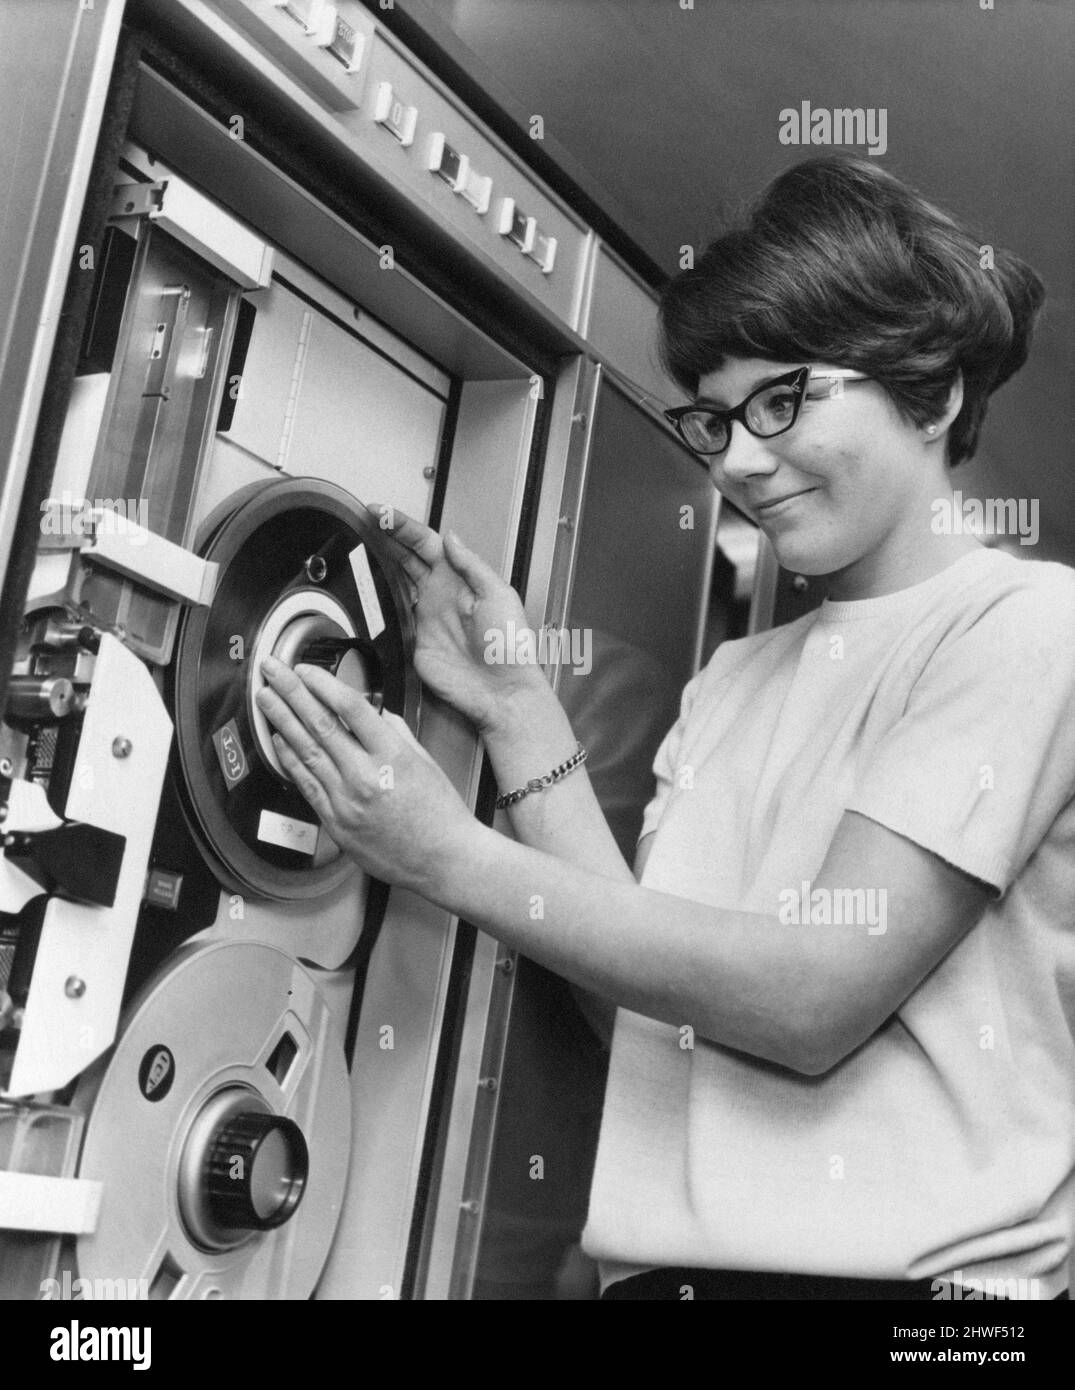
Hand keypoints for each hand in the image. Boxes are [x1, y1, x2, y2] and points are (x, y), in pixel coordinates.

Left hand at [255, 655, 475, 895]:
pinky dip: (289, 759)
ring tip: (265, 698)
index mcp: (392, 755)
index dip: (323, 683)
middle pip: (320, 725)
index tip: (306, 668)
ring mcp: (346, 802)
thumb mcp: (424, 760)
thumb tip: (367, 712)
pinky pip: (306, 784)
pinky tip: (277, 740)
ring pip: (305, 752)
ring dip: (281, 721)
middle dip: (291, 692)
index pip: (349, 708)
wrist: (441, 860)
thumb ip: (393, 732)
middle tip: (271, 671)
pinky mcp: (335, 822)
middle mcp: (364, 776)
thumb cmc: (439, 812)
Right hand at [367, 503, 546, 732]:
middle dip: (385, 538)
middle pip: (406, 558)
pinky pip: (391, 617)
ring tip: (359, 542)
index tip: (382, 514)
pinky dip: (377, 602)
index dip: (403, 527)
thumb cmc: (510, 647)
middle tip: (364, 521)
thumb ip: (473, 565)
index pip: (426, 544)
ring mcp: (425, 617)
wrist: (502, 690)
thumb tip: (451, 537)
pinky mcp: (414, 642)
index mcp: (460, 580)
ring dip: (378, 562)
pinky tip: (366, 588)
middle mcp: (440, 595)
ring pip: (396, 582)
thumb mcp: (499, 595)